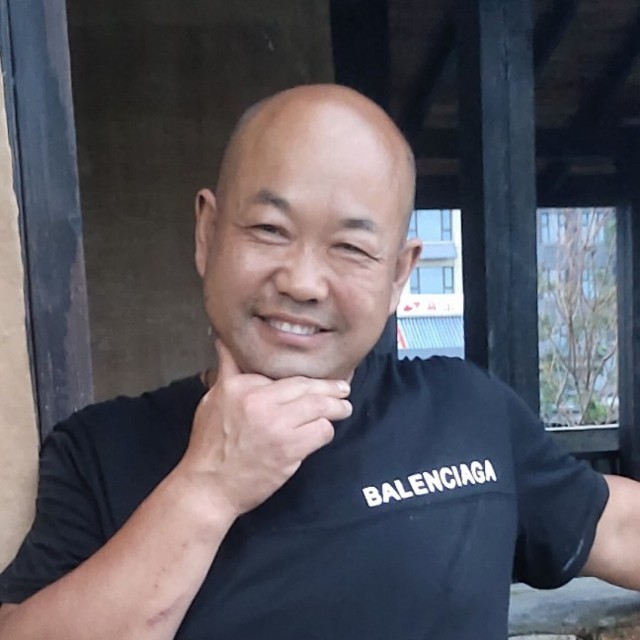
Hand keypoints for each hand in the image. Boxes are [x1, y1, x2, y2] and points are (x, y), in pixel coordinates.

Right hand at [181, 340, 351, 515]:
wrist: (208, 486)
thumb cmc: (209, 445)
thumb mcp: (212, 399)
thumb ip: (227, 369)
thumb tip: (224, 340)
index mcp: (240, 385)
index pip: (282, 374)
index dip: (304, 376)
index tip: (316, 377)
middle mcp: (259, 401)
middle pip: (306, 385)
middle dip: (330, 387)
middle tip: (343, 387)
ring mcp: (275, 425)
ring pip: (319, 406)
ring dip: (336, 408)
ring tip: (344, 408)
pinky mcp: (288, 449)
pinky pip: (320, 431)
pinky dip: (326, 431)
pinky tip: (325, 431)